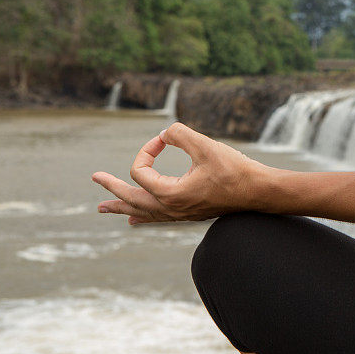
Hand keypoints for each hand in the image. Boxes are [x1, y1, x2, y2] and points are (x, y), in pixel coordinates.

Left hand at [92, 122, 270, 224]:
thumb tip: (163, 133)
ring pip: (143, 211)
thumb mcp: (204, 145)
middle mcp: (171, 208)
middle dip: (112, 188)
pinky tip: (135, 220)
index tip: (163, 139)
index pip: (140, 171)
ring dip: (122, 206)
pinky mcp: (190, 213)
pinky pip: (158, 217)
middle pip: (132, 198)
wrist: (259, 191)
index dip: (146, 150)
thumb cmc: (235, 170)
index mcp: (170, 194)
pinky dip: (143, 216)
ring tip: (103, 208)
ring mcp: (180, 214)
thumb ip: (178, 133)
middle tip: (95, 178)